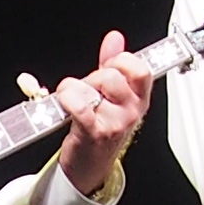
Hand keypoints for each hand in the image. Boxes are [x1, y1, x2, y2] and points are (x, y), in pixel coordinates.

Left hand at [48, 33, 157, 197]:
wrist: (89, 167)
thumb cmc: (101, 129)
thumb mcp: (113, 95)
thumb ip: (113, 63)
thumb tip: (115, 38)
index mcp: (139, 99)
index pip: (140, 69)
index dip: (121, 61)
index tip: (108, 65)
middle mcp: (131, 111)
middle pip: (112, 75)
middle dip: (92, 77)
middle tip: (87, 90)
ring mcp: (115, 123)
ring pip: (92, 87)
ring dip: (75, 89)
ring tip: (74, 100)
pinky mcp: (94, 133)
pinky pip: (80, 105)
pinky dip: (66, 99)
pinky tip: (63, 102)